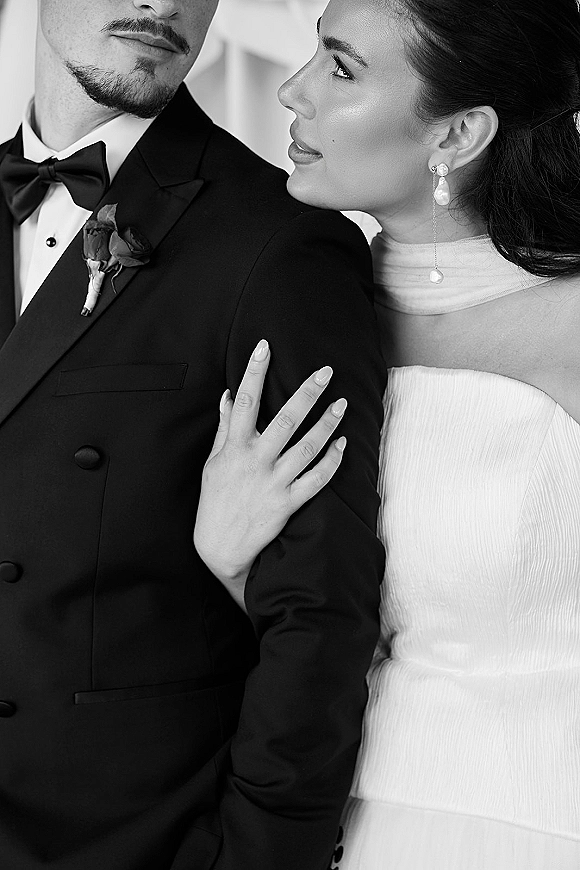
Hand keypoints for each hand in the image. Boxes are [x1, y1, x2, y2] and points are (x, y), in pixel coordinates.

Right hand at [194, 339, 347, 612]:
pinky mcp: (288, 503)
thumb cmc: (215, 501)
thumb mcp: (213, 463)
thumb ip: (224, 429)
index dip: (254, 372)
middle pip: (286, 420)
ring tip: (342, 403)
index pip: (245, 402)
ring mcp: (273, 483)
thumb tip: (230, 396)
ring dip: (327, 423)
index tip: (264, 346)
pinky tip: (343, 444)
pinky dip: (332, 461)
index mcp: (234, 448)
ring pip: (307, 447)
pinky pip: (316, 479)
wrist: (220, 548)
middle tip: (326, 371)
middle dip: (307, 392)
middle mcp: (255, 462)